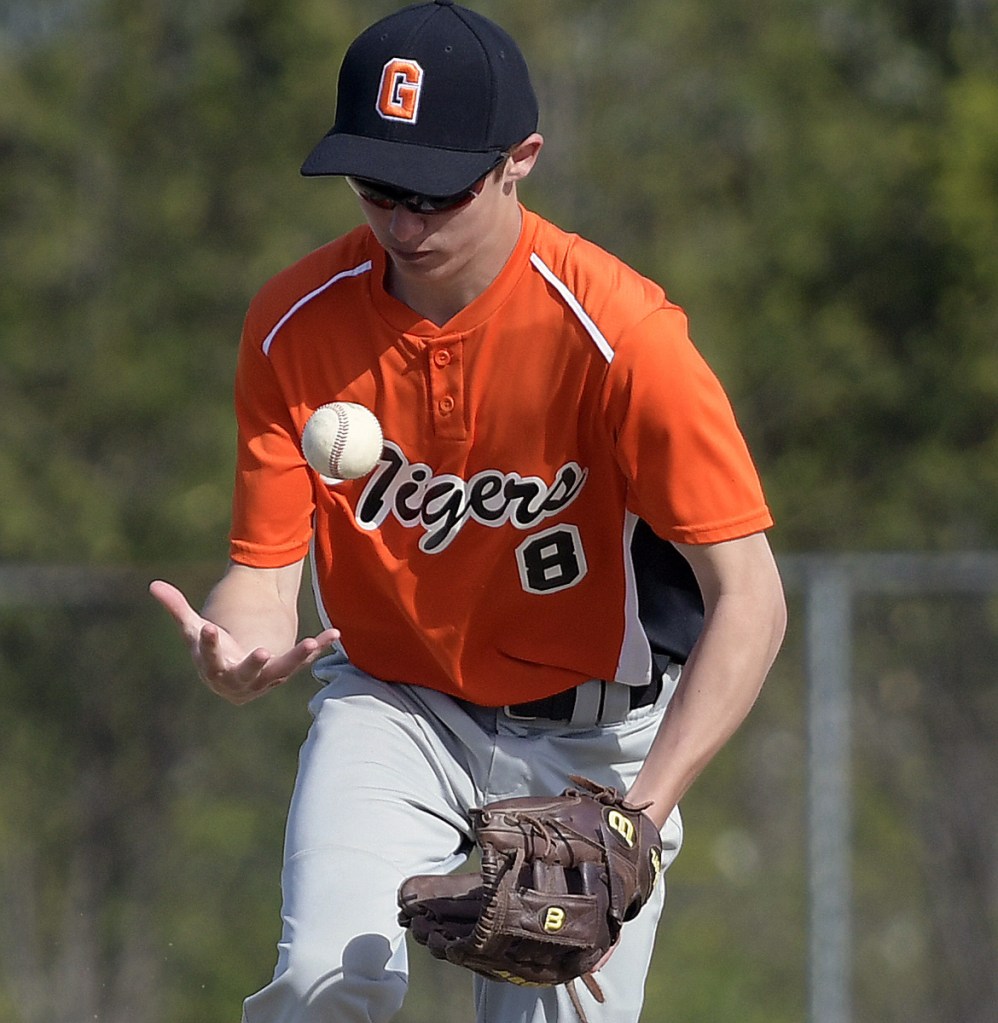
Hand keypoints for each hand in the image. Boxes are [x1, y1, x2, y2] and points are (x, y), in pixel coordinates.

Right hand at [149, 579, 338, 703]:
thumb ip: (177, 609)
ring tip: (308, 643)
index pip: (209, 655)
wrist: (232, 678)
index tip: (209, 627)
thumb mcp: (193, 630)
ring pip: (281, 670)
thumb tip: (153, 584)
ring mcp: (265, 678)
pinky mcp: (284, 672)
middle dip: (254, 665)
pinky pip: (303, 661)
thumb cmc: (212, 651)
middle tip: (263, 653)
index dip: (209, 643)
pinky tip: (334, 633)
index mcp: (214, 665)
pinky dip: (319, 648)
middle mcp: (240, 678)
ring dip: (296, 658)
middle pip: (246, 673)